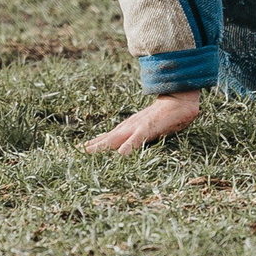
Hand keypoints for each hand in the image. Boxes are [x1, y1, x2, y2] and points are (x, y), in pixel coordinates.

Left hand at [80, 89, 201, 155]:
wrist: (178, 100)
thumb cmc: (164, 116)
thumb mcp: (147, 127)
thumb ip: (137, 137)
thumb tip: (126, 148)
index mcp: (128, 127)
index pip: (108, 137)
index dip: (95, 144)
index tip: (80, 150)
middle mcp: (129, 127)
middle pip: (107, 139)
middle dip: (93, 147)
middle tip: (77, 152)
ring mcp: (137, 127)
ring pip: (116, 138)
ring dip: (103, 146)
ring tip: (88, 152)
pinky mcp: (149, 128)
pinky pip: (137, 139)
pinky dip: (129, 146)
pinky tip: (122, 154)